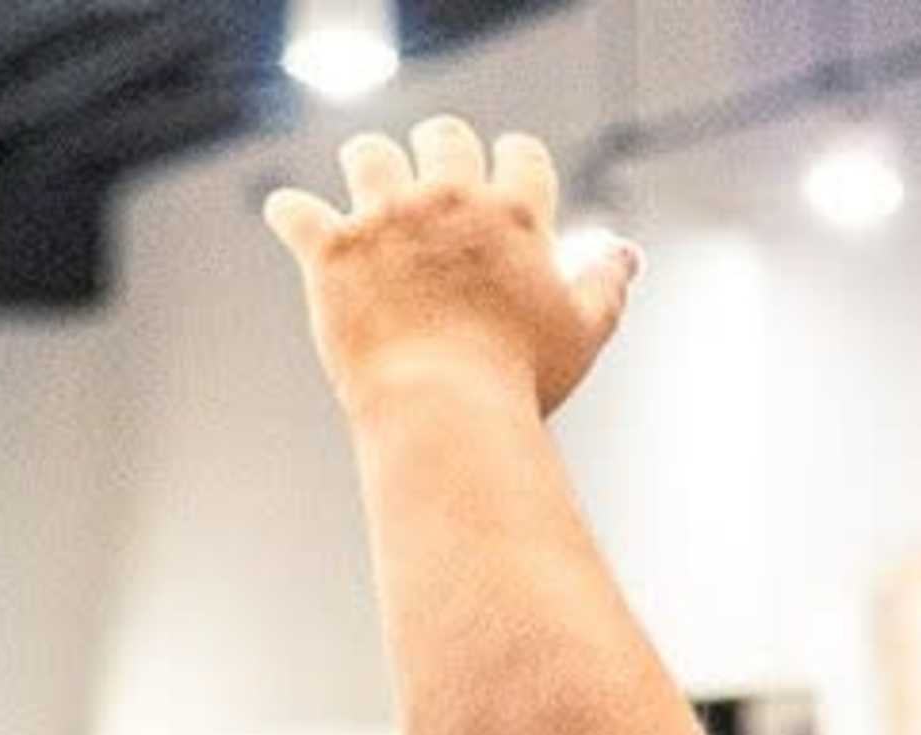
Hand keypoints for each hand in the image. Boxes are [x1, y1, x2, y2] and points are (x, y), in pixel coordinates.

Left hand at [264, 117, 638, 419]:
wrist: (446, 414)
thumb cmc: (520, 380)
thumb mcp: (583, 332)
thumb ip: (606, 283)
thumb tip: (628, 253)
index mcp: (513, 215)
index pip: (519, 152)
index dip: (513, 164)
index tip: (505, 185)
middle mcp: (446, 201)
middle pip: (442, 135)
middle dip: (439, 152)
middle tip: (434, 187)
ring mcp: (384, 220)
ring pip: (366, 154)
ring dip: (368, 171)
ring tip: (371, 201)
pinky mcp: (331, 250)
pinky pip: (293, 209)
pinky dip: (293, 217)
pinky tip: (299, 227)